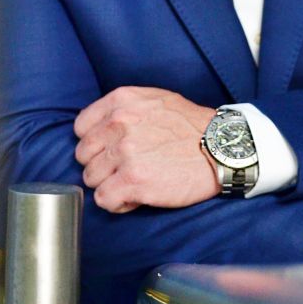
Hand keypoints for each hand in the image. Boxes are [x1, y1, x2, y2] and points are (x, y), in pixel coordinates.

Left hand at [74, 86, 218, 212]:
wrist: (221, 148)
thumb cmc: (191, 126)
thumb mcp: (155, 100)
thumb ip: (124, 108)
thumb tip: (98, 127)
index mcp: (121, 102)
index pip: (81, 128)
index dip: (95, 143)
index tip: (110, 150)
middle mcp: (119, 124)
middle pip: (84, 155)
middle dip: (101, 165)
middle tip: (126, 168)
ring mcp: (125, 153)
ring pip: (91, 178)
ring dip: (109, 184)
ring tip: (134, 181)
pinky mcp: (134, 180)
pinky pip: (104, 199)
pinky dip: (118, 203)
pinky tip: (135, 197)